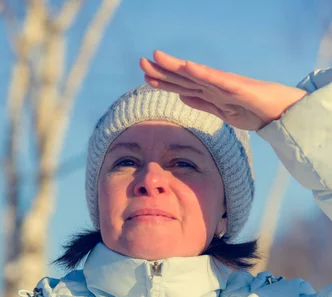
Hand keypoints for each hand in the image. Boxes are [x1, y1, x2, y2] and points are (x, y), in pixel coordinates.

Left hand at [140, 50, 307, 130]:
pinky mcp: (237, 87)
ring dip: (176, 66)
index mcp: (210, 93)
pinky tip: (187, 66)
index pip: (182, 86)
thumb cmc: (254, 111)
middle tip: (141, 62)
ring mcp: (225, 85)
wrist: (280, 113)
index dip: (163, 82)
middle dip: (162, 70)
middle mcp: (215, 85)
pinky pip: (217, 79)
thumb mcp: (222, 112)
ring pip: (196, 74)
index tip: (145, 76)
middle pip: (184, 77)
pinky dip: (202, 73)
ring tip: (157, 57)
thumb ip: (203, 103)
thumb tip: (181, 96)